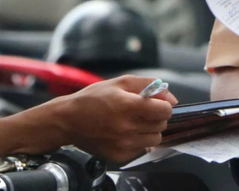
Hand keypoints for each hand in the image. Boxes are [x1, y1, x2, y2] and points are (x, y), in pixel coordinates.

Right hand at [35, 75, 176, 162]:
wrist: (68, 120)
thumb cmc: (93, 98)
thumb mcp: (120, 83)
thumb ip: (148, 85)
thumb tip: (170, 97)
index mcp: (128, 106)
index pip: (165, 110)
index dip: (163, 105)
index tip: (156, 104)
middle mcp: (127, 127)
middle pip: (162, 125)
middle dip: (156, 117)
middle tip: (141, 112)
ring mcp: (123, 144)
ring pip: (155, 139)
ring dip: (149, 130)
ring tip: (133, 123)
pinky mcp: (119, 155)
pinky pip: (141, 149)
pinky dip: (137, 141)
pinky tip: (124, 133)